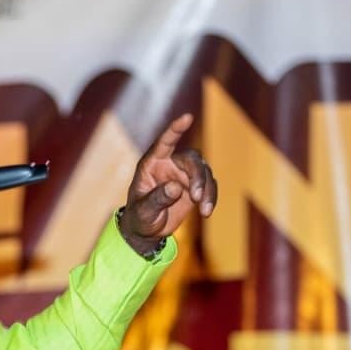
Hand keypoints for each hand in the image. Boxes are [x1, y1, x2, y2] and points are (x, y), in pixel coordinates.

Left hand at [119, 113, 217, 256]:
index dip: (175, 129)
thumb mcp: (143, 211)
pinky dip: (211, 197)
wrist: (147, 231)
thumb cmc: (139, 217)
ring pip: (204, 172)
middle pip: (192, 159)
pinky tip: (206, 212)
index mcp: (152, 163)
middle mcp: (169, 164)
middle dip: (198, 176)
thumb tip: (175, 186)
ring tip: (204, 211)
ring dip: (207, 190)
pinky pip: (209, 186)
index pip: (164, 142)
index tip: (187, 117)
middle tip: (197, 197)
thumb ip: (157, 199)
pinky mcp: (195, 187)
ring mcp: (184, 174)